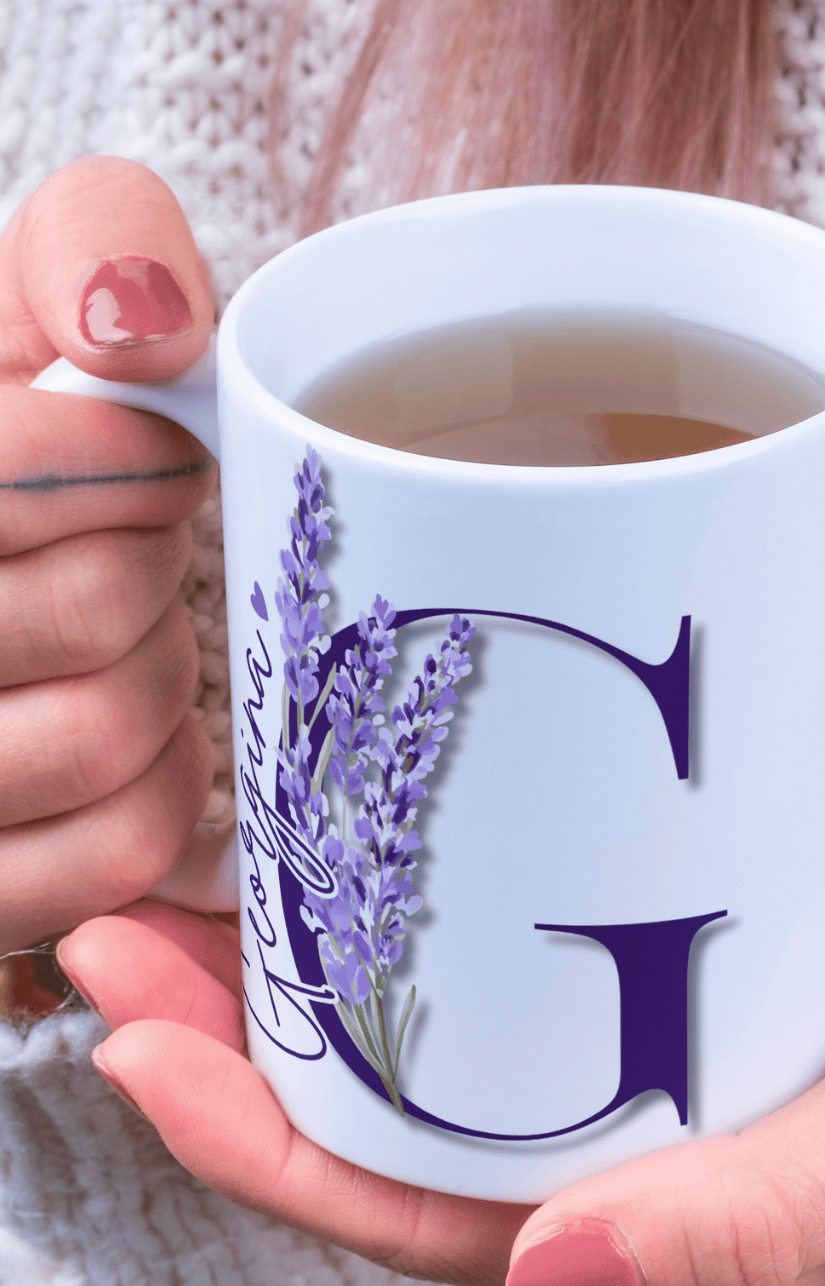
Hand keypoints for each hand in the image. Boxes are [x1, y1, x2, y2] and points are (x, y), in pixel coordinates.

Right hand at [0, 156, 215, 956]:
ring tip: (122, 642)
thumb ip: (85, 256)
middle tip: (134, 551)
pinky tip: (133, 741)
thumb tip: (151, 324)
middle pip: (101, 603)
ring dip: (160, 673)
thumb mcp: (9, 329)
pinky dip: (165, 788)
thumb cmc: (7, 469)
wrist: (2, 573)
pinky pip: (120, 846)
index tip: (160, 457)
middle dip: (152, 562)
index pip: (11, 472)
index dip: (127, 458)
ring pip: (114, 731)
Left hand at [58, 793, 824, 1285]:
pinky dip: (420, 903)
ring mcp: (647, 1035)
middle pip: (392, 1111)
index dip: (262, 1151)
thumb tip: (548, 1278)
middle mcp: (636, 1130)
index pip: (420, 1211)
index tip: (141, 1045)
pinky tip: (362, 842)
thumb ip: (767, 1208)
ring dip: (309, 967)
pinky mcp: (670, 943)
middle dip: (238, 1044)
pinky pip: (510, 940)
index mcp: (672, 1208)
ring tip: (194, 884)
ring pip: (436, 1028)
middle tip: (122, 934)